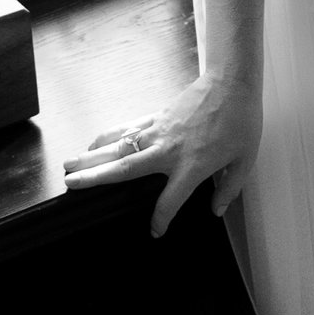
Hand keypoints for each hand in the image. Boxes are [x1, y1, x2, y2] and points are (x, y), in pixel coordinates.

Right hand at [64, 71, 261, 238]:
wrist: (232, 83)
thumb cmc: (240, 121)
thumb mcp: (244, 161)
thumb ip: (229, 189)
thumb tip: (216, 210)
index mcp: (191, 167)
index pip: (169, 202)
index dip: (160, 220)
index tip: (155, 231)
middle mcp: (167, 151)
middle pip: (124, 169)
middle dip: (95, 179)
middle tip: (71, 185)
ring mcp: (158, 131)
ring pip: (118, 147)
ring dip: (91, 157)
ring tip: (68, 166)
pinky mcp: (156, 116)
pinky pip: (126, 128)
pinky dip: (107, 136)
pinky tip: (92, 143)